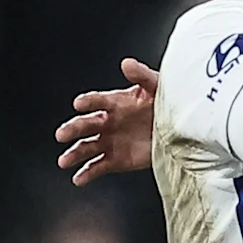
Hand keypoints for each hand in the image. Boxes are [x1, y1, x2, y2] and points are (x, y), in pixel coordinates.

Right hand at [57, 59, 159, 184]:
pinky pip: (98, 166)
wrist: (180, 131)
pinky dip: (87, 173)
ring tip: (64, 161)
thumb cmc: (167, 105)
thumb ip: (142, 76)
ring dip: (74, 154)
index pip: (98, 100)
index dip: (89, 101)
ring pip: (87, 147)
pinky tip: (78, 178)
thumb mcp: (157, 87)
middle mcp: (109, 122)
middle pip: (86, 125)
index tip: (79, 103)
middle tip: (62, 134)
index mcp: (116, 102)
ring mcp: (110, 141)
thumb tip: (127, 63)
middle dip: (73, 129)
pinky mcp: (116, 160)